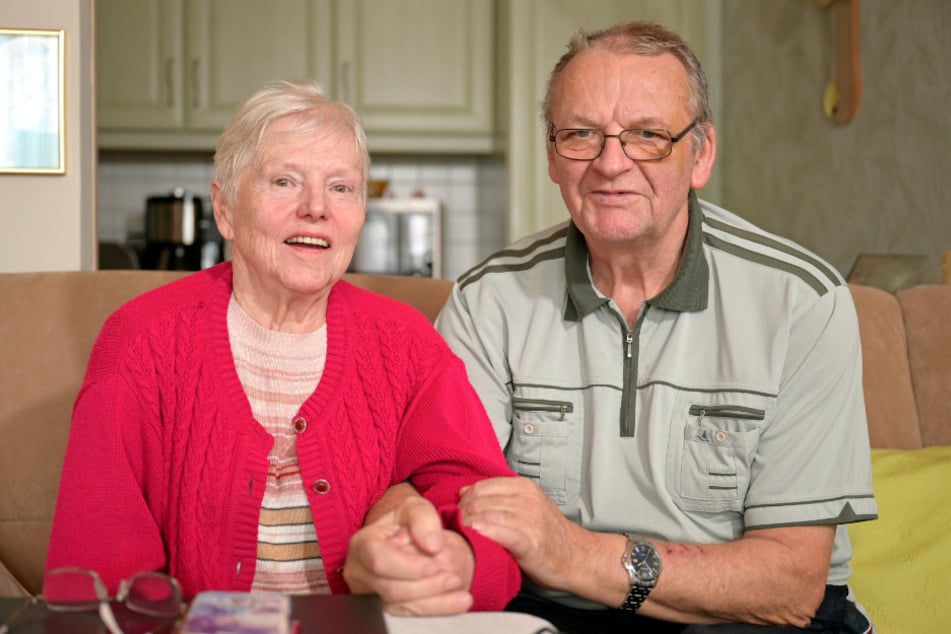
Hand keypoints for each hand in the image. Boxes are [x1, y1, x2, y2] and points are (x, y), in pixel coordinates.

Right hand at [344, 496, 475, 615]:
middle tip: (454, 577)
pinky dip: (435, 609)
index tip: (435, 564)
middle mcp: (360, 571)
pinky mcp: (384, 606)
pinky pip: (408, 614)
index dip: (409, 566)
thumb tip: (432, 545)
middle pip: (391, 588)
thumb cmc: (407, 521)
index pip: (380, 560)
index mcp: (362, 543)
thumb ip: (423, 519)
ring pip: (400, 606)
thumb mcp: (415, 508)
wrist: (407, 537)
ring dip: (434, 601)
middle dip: (426, 586)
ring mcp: (370, 592)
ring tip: (460, 591)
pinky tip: (457, 603)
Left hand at [459, 476, 583, 590]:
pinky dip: (484, 533)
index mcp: (524, 487)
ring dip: (467, 526)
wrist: (577, 557)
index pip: (481, 487)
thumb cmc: (547, 534)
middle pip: (480, 501)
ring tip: (461, 536)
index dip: (464, 500)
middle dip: (462, 514)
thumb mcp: (525, 506)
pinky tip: (476, 536)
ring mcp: (529, 519)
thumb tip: (464, 491)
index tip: (458, 514)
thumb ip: (498, 497)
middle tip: (455, 528)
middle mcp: (527, 499)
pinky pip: (499, 532)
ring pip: (486, 515)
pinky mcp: (529, 541)